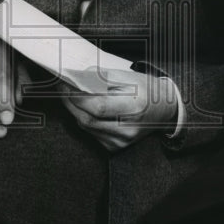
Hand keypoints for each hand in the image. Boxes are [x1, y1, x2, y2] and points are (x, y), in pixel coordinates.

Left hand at [60, 68, 179, 151]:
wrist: (162, 110)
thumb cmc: (145, 90)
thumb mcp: (127, 76)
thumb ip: (101, 77)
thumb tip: (77, 77)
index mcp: (135, 107)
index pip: (98, 106)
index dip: (77, 95)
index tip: (65, 83)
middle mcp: (128, 128)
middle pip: (88, 119)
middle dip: (70, 102)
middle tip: (61, 88)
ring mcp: (121, 141)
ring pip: (86, 127)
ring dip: (74, 110)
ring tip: (70, 95)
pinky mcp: (115, 147)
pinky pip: (91, 133)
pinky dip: (84, 119)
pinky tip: (84, 108)